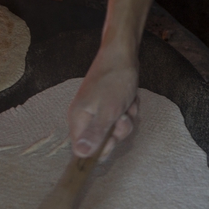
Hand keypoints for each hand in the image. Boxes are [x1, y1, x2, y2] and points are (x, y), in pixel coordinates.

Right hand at [68, 43, 139, 159]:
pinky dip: (129, 110)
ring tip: (127, 103)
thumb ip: (95, 134)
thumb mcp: (107, 111)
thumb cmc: (114, 80)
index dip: (100, 149)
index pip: (82, 150)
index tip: (112, 139)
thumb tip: (80, 154)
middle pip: (103, 142)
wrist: (122, 54)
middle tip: (123, 116)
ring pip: (116, 130)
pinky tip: (130, 98)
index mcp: (78, 119)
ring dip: (127, 118)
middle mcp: (85, 117)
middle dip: (119, 131)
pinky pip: (121, 118)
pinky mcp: (109, 105)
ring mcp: (97, 110)